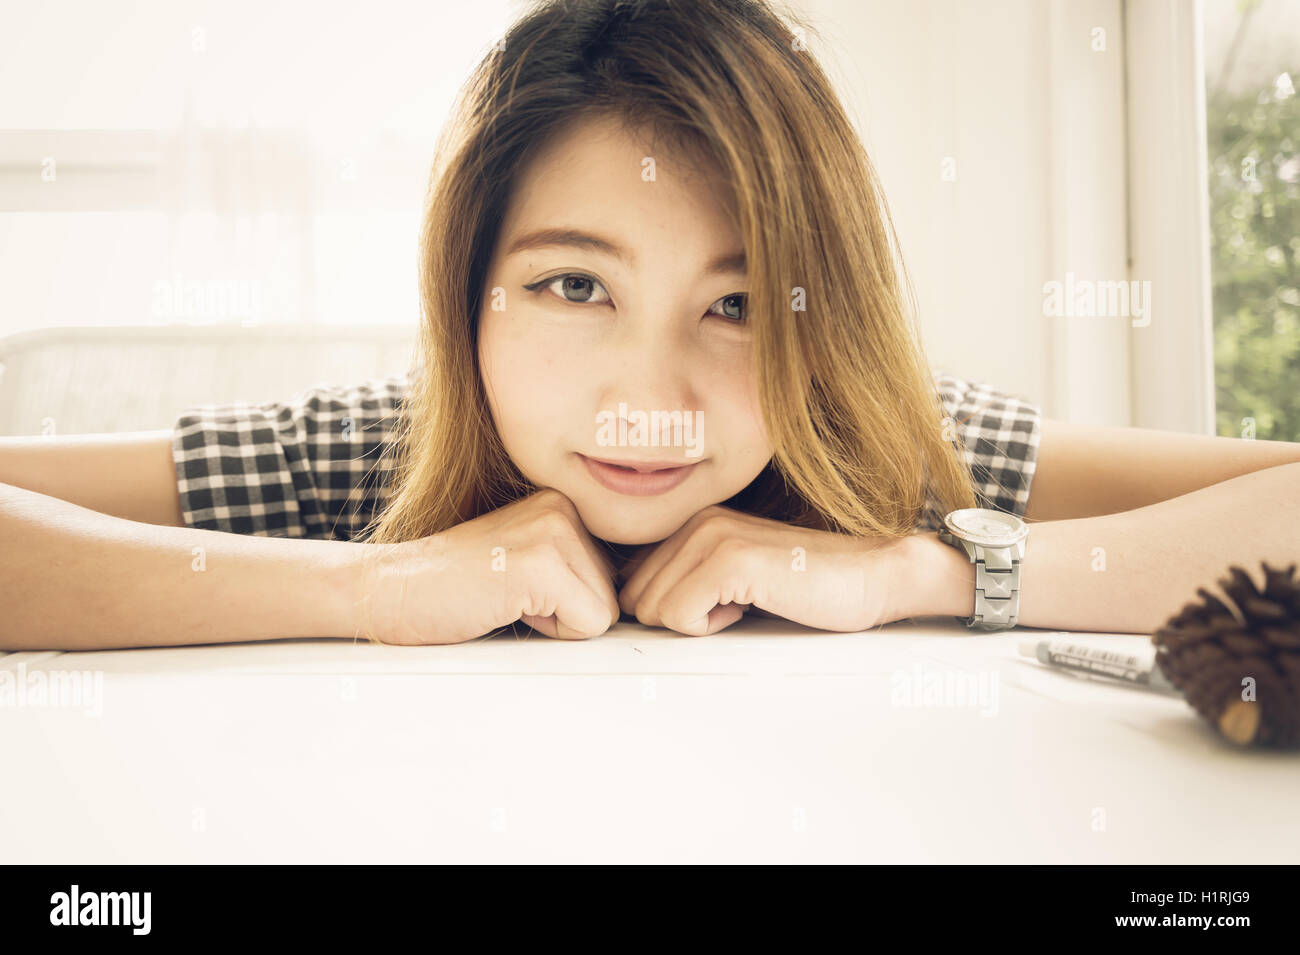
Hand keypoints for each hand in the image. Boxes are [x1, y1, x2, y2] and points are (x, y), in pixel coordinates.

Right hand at [362, 489, 619, 644]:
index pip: (613, 578)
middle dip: (565, 614)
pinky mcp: (541, 564)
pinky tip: (502, 605)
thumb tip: (640, 600)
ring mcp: (553, 531)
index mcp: (564, 503)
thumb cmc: (453, 589)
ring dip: (555, 623)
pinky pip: (588, 625)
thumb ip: (577, 569)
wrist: (389, 590)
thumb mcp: (528, 564)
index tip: (521, 588)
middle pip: (613, 596)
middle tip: (507, 595)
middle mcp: (564, 506)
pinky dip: (548, 633)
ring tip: (504, 598)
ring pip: (604, 612)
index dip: (569, 603)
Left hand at [617, 505, 918, 635]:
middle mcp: (697, 521)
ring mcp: (711, 536)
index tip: (720, 603)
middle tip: (735, 605)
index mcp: (694, 522)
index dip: (672, 611)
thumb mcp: (734, 580)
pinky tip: (750, 607)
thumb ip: (688, 581)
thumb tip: (635, 608)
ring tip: (746, 603)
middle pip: (637, 599)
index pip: (634, 583)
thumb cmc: (809, 586)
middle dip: (680, 619)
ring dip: (698, 623)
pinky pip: (678, 616)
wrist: (872, 578)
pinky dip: (709, 627)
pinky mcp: (729, 560)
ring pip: (653, 609)